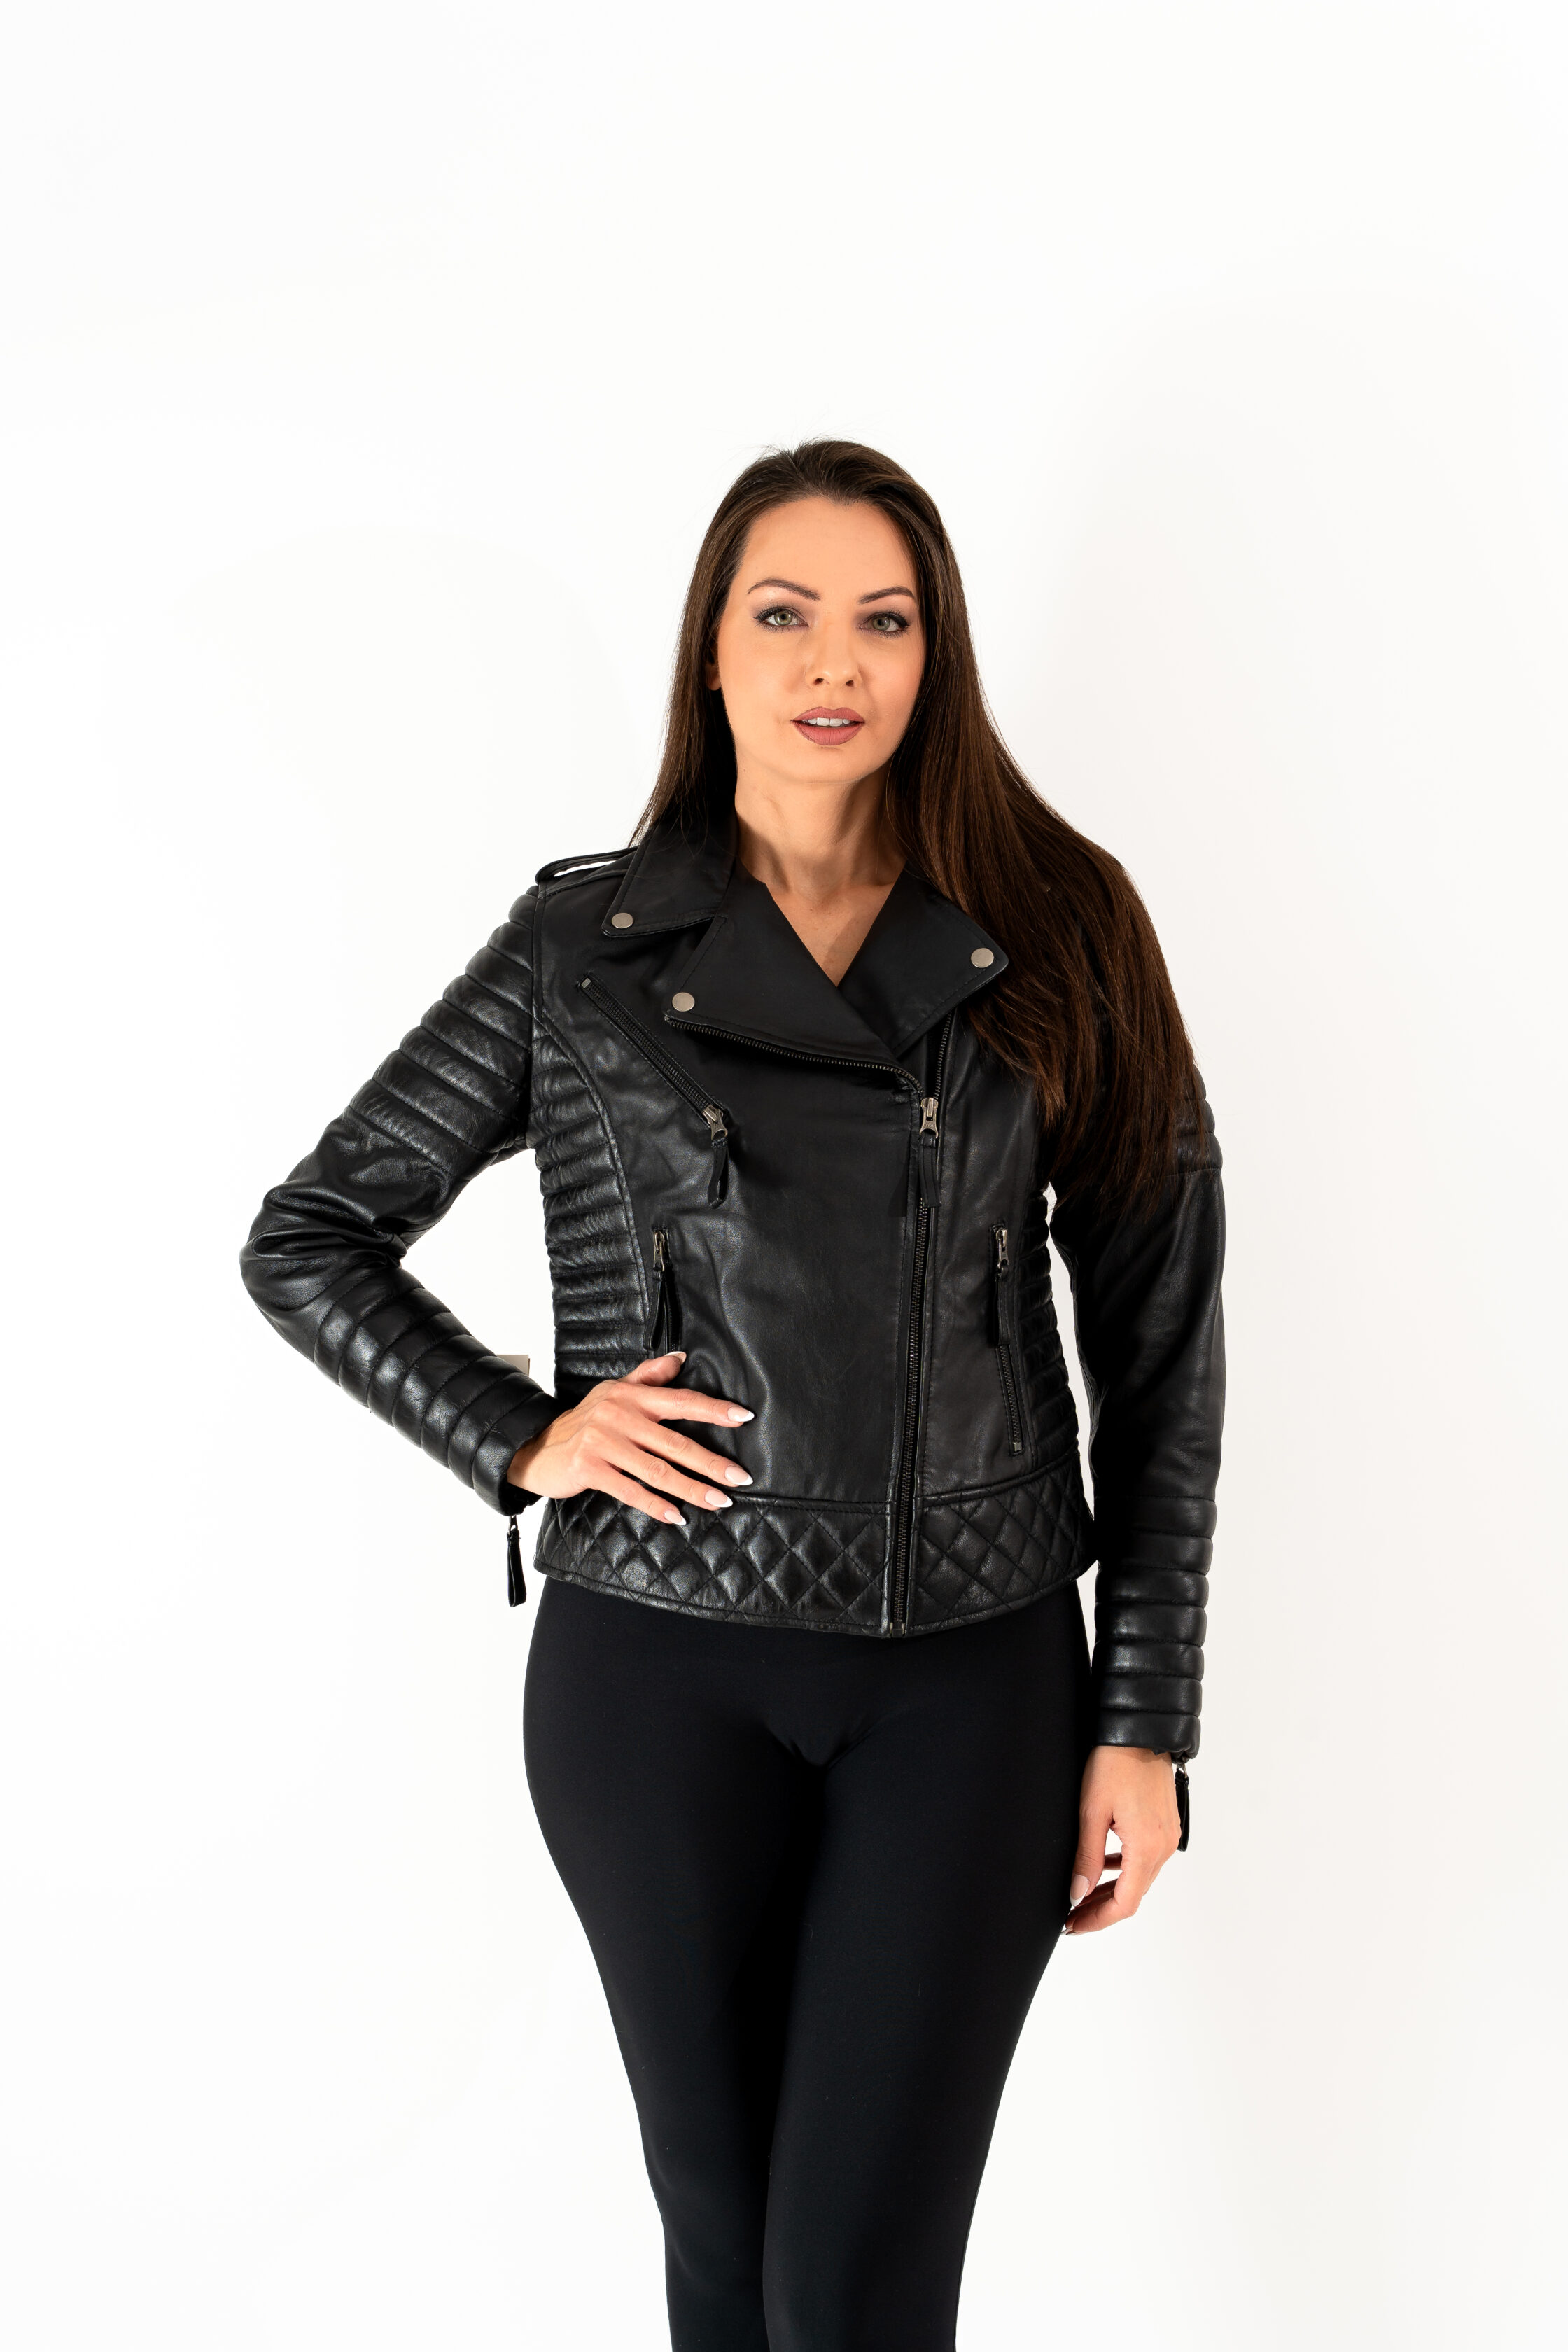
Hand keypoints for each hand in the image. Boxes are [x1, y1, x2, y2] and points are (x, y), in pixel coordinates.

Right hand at [506, 1352, 753, 1524]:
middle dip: (711, 1463)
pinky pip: (630, 1490)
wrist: (537, 1446)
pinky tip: (677, 1516)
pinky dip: (656, 1505)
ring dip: (692, 1489)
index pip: (681, 1400)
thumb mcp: (614, 1391)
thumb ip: (649, 1376)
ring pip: (658, 1470)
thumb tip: (681, 1358)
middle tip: (739, 1478)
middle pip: (676, 1442)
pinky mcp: (589, 1468)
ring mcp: (604, 1442)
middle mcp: (619, 1415)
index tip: (744, 1417)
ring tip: (718, 1501)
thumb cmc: (584, 1421)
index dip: (714, 1409)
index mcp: (631, 1396)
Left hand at [1062, 1744, 1182, 1934]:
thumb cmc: (1113, 1763)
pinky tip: (1104, 1865)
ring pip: (1140, 1877)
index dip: (1098, 1919)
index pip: (1125, 1903)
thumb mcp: (1091, 1812)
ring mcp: (1168, 1835)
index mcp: (1146, 1847)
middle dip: (1102, 1908)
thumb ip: (1086, 1857)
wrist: (1139, 1730)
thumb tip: (1077, 1894)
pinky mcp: (1165, 1824)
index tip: (1073, 1925)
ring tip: (1082, 1894)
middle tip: (1072, 1915)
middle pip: (1134, 1894)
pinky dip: (1124, 1869)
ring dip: (1113, 1890)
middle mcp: (1163, 1846)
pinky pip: (1146, 1858)